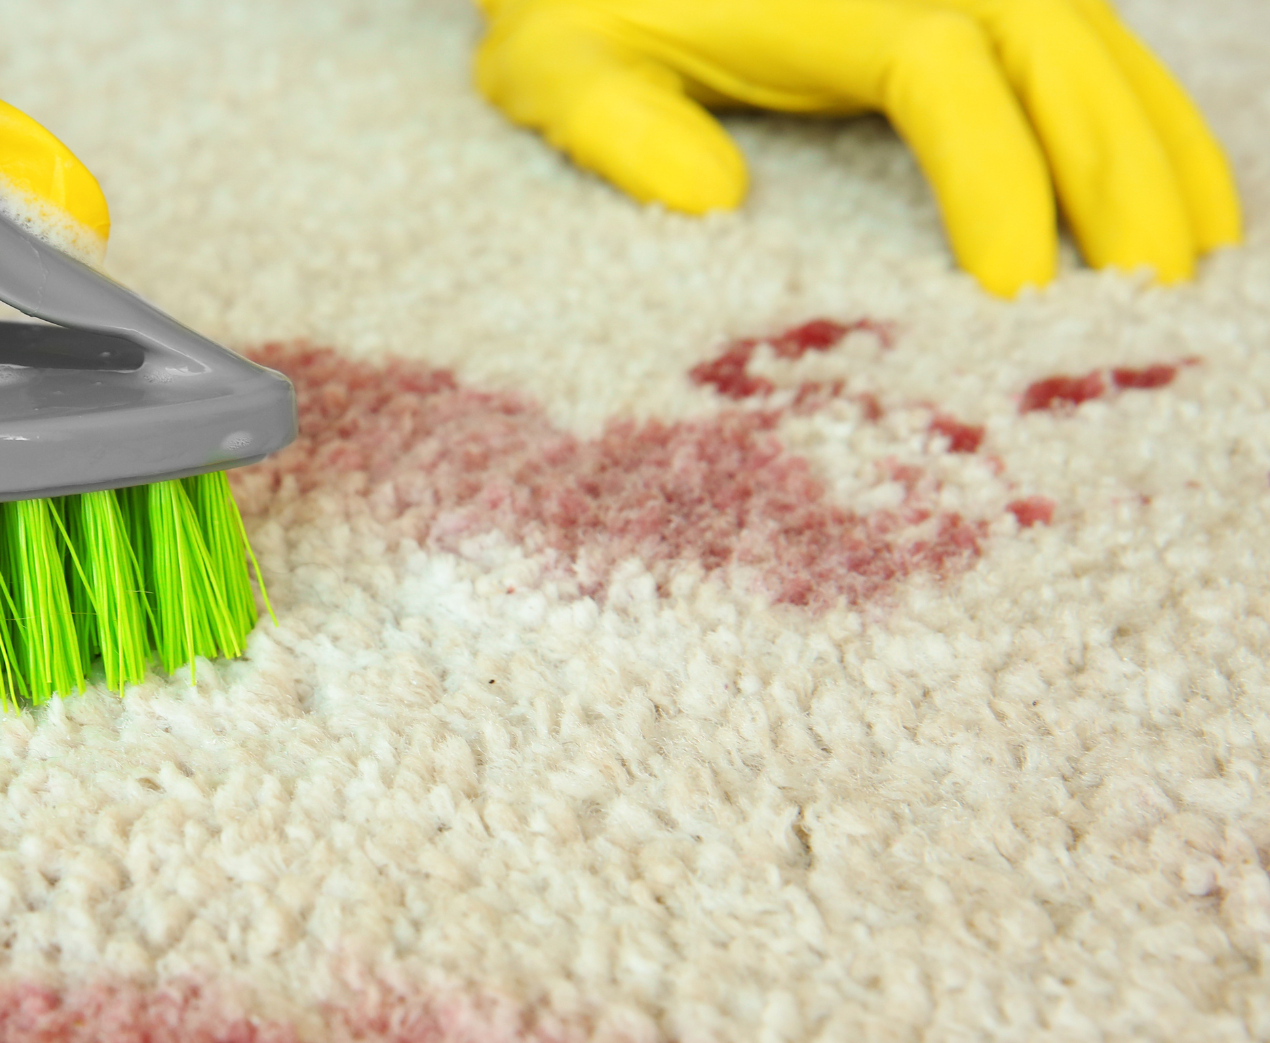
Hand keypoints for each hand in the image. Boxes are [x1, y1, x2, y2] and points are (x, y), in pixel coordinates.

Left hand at [472, 0, 1241, 294]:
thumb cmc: (579, 16)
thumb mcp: (555, 69)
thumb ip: (615, 128)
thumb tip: (711, 197)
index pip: (947, 76)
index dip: (995, 179)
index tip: (1017, 294)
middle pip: (1059, 58)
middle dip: (1117, 178)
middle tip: (1149, 304)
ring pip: (1098, 47)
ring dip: (1159, 149)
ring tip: (1197, 264)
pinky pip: (1091, 44)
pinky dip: (1148, 116)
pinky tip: (1189, 196)